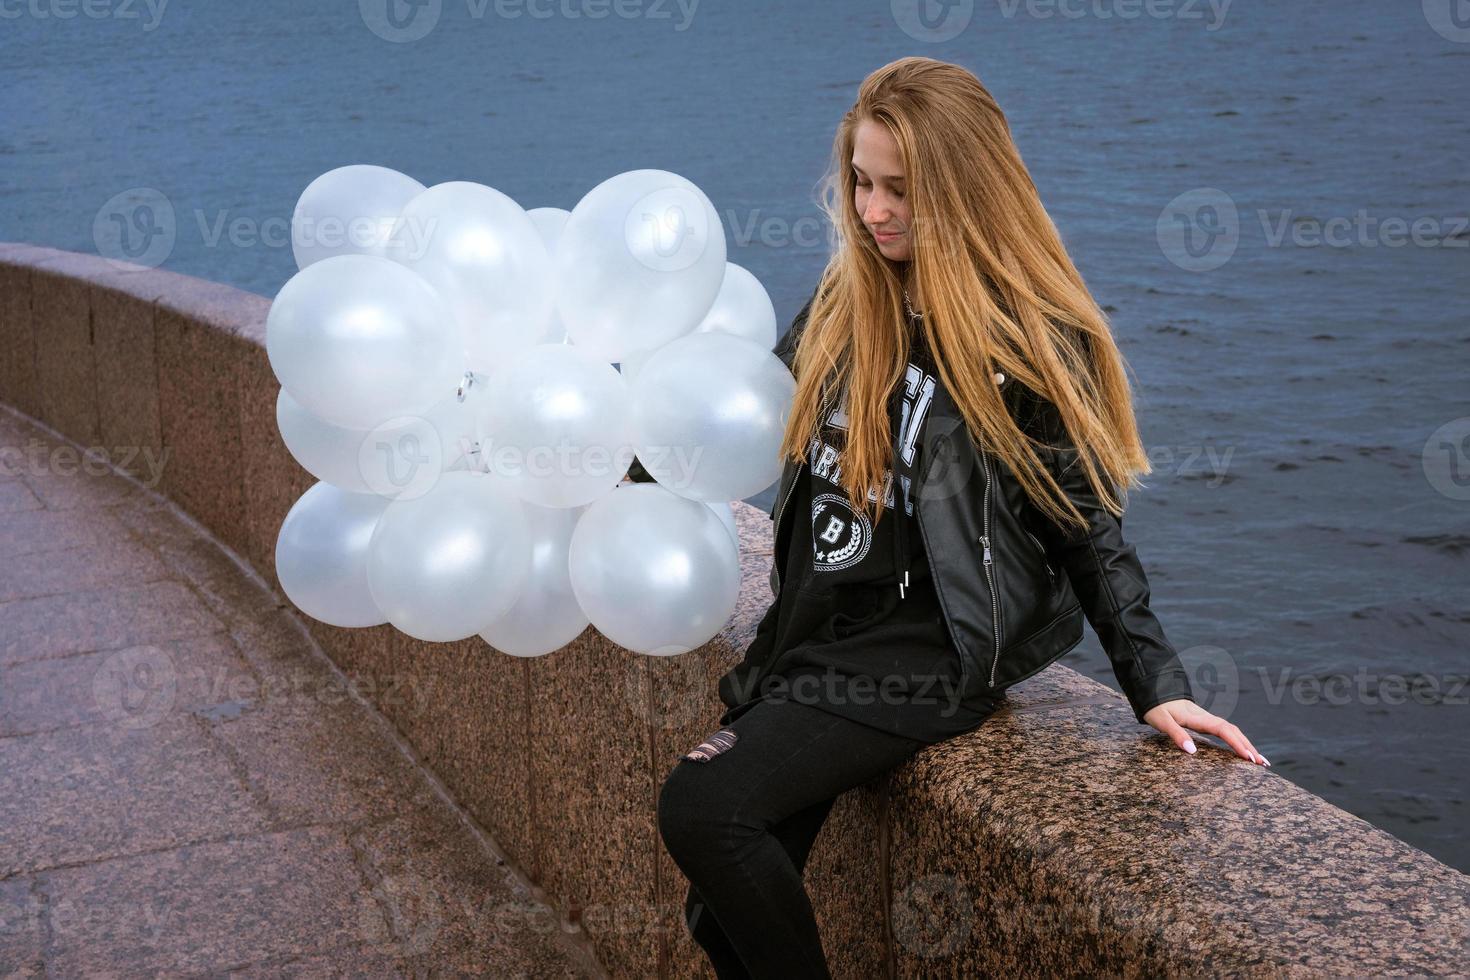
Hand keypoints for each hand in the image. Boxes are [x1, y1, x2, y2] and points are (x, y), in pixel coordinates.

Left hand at [1142, 699, 1269, 766]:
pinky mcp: (1206, 722)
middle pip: (1234, 731)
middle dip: (1249, 747)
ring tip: (1261, 761)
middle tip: (1263, 764)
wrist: (1155, 691)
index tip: (1248, 758)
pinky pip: (1227, 731)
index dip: (1237, 743)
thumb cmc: (1157, 708)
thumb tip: (1192, 751)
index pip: (1223, 730)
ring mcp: (1208, 719)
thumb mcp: (1162, 721)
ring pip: (1233, 731)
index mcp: (1198, 718)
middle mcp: (1207, 717)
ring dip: (1247, 744)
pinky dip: (1238, 741)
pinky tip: (1244, 751)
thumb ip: (1176, 734)